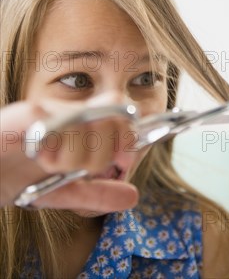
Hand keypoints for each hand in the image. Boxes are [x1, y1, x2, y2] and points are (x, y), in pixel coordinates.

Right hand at [1, 101, 138, 211]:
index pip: (124, 114)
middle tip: (72, 168)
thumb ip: (97, 192)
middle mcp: (69, 110)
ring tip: (47, 163)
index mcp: (80, 124)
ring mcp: (49, 109)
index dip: (129, 138)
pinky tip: (41, 156)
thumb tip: (133, 196)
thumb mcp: (62, 191)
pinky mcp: (28, 115)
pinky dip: (57, 146)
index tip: (123, 161)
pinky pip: (59, 124)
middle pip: (112, 118)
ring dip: (73, 156)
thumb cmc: (16, 177)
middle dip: (100, 154)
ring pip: (89, 125)